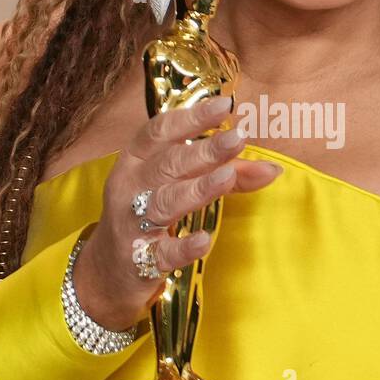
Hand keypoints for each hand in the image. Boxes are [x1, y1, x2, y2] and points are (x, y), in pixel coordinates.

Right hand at [72, 95, 281, 332]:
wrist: (106, 274)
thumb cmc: (147, 217)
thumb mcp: (176, 188)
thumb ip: (225, 175)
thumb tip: (273, 168)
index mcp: (136, 160)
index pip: (160, 131)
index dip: (191, 117)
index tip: (223, 105)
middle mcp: (130, 186)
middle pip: (169, 163)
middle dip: (205, 150)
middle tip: (238, 137)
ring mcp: (131, 223)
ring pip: (166, 202)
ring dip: (198, 189)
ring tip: (228, 177)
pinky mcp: (138, 260)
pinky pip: (162, 252)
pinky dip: (183, 247)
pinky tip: (204, 240)